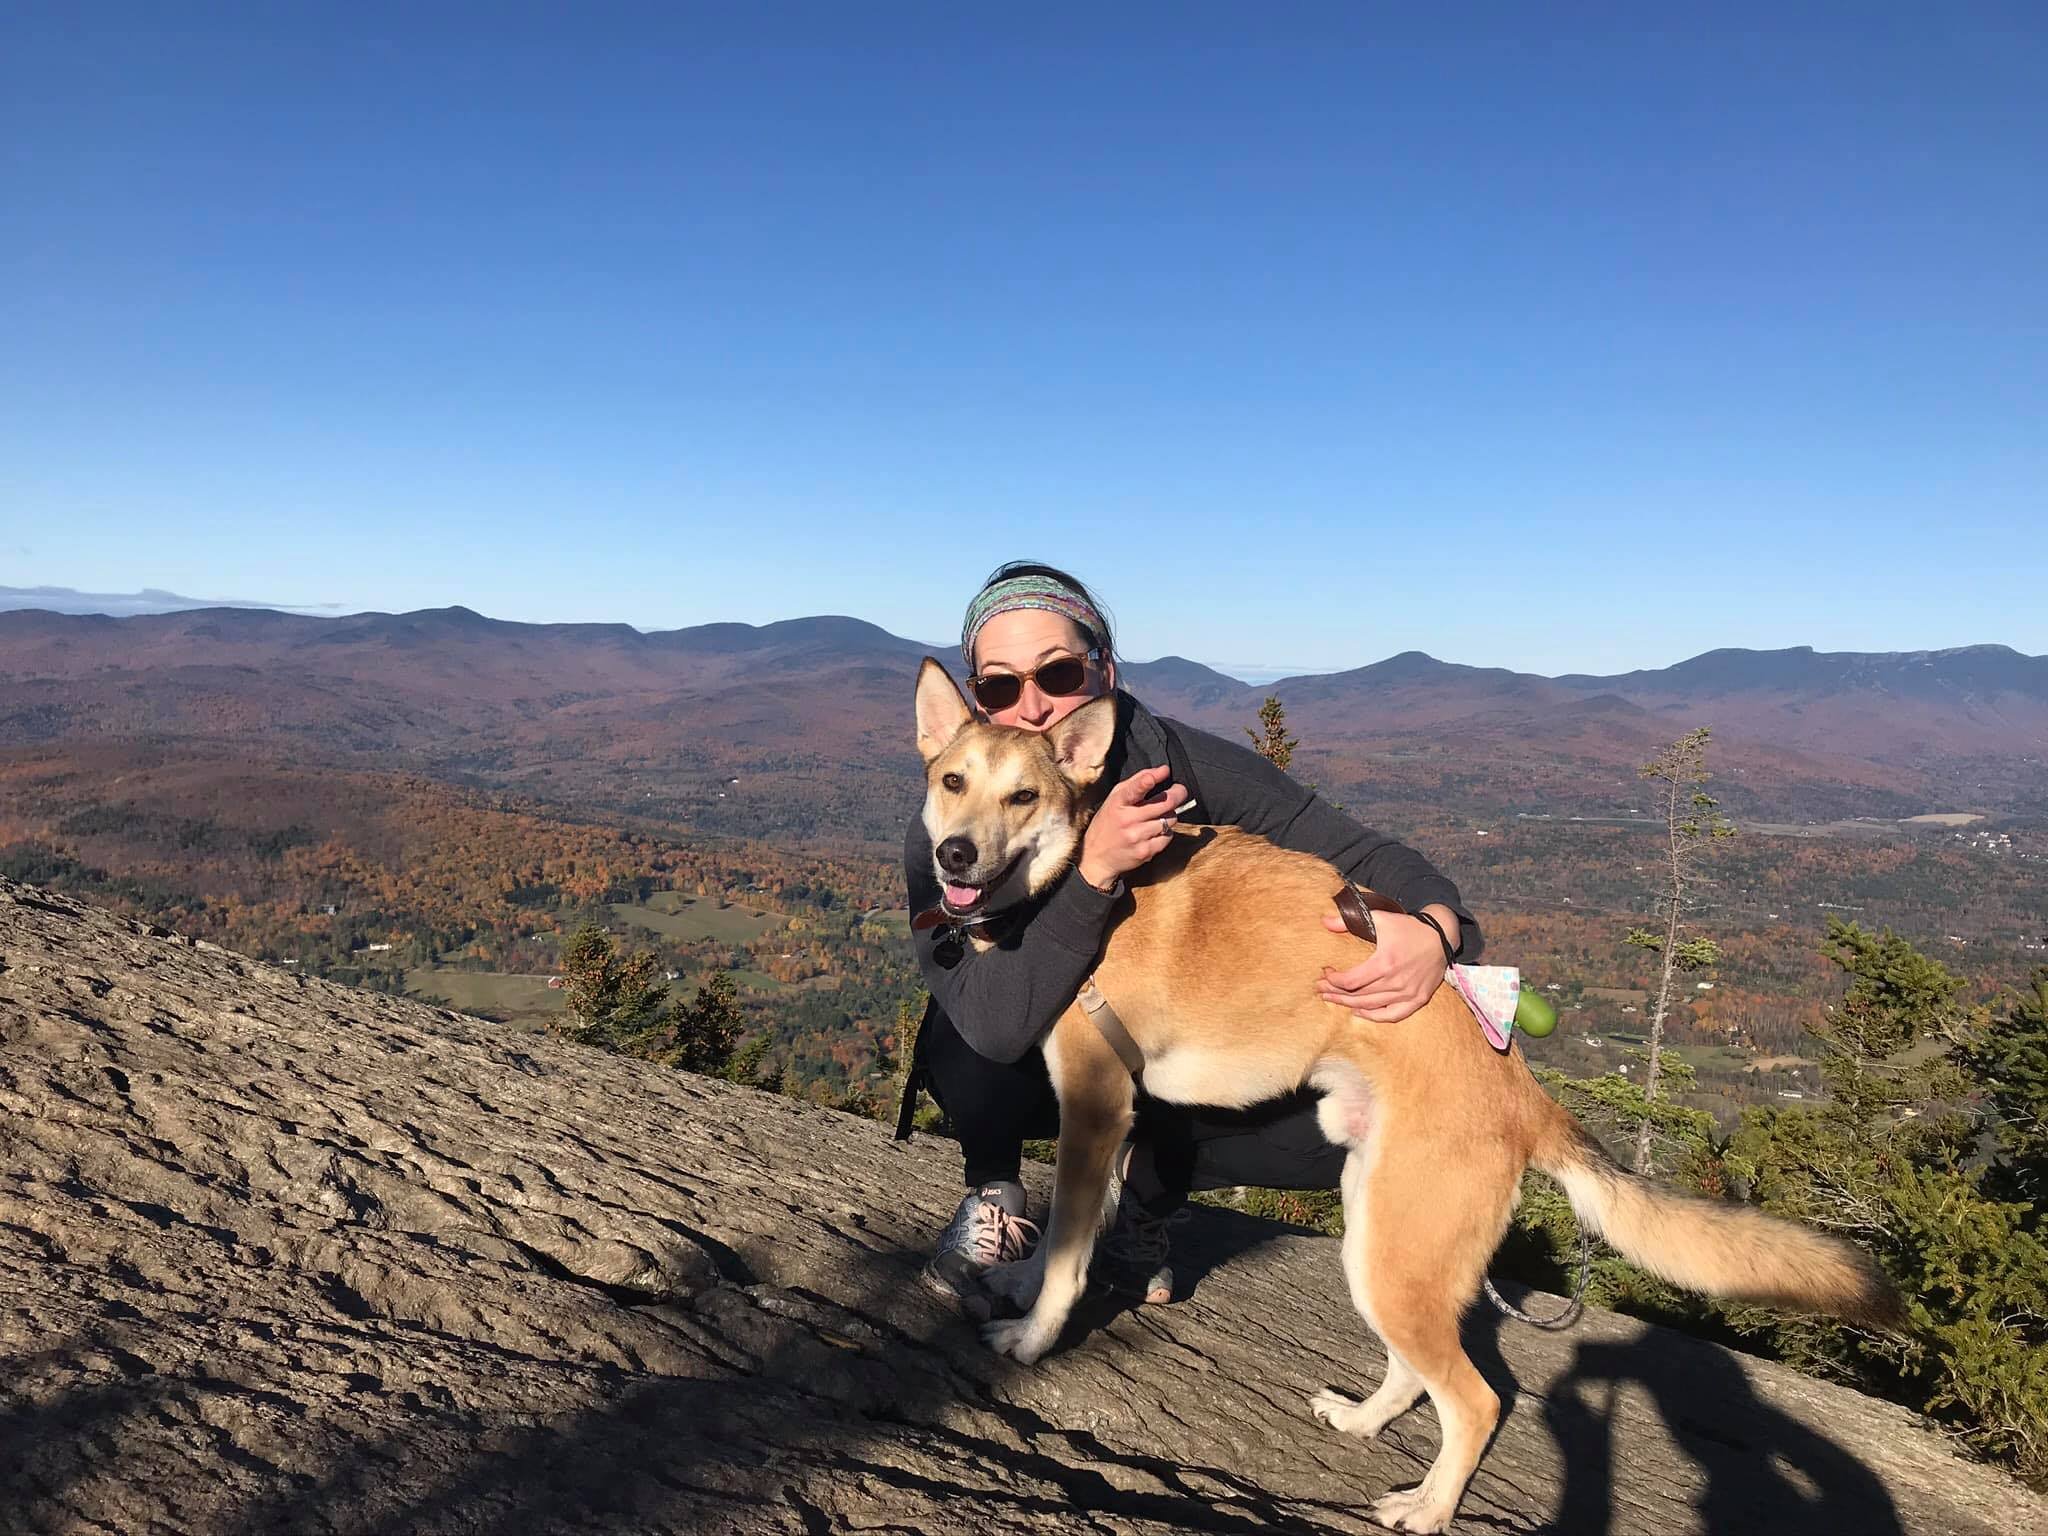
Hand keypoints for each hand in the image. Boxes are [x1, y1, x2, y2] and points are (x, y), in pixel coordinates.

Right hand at [1077, 765, 1189, 889]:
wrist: (1095, 857)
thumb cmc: (1107, 824)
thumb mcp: (1114, 799)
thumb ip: (1137, 782)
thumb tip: (1162, 770)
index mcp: (1117, 803)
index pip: (1134, 789)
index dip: (1148, 780)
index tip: (1163, 771)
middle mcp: (1127, 819)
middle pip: (1165, 803)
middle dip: (1178, 794)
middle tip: (1179, 791)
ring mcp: (1137, 836)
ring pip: (1170, 819)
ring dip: (1169, 816)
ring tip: (1158, 816)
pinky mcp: (1145, 851)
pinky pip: (1168, 836)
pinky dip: (1166, 832)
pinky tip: (1154, 832)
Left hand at [1316, 909, 1449, 1021]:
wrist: (1441, 936)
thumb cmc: (1408, 927)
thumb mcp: (1379, 918)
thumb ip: (1348, 921)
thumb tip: (1324, 921)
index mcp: (1385, 963)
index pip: (1350, 981)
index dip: (1333, 981)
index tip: (1325, 975)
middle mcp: (1396, 982)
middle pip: (1357, 995)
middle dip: (1335, 993)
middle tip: (1321, 990)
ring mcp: (1408, 993)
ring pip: (1371, 1006)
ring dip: (1349, 1005)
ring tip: (1333, 999)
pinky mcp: (1418, 999)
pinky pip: (1393, 1015)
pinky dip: (1374, 1016)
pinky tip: (1359, 1012)